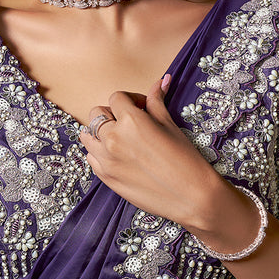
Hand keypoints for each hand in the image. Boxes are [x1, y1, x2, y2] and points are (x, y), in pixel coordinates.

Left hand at [79, 75, 228, 233]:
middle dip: (112, 113)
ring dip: (100, 132)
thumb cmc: (186, 160)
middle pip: (97, 114)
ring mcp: (106, 160)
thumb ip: (157, 102)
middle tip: (130, 122)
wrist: (191, 197)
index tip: (142, 107)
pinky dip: (99, 152)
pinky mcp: (105, 177)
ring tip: (120, 139)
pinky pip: (90, 157)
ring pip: (87, 135)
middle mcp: (113, 139)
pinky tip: (117, 155)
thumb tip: (161, 81)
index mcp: (130, 122)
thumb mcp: (170, 125)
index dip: (130, 99)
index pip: (116, 98)